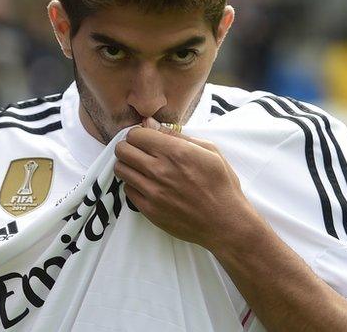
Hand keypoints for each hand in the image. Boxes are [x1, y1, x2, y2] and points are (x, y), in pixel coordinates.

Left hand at [113, 118, 259, 250]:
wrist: (225, 222)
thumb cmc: (221, 184)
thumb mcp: (209, 150)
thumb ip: (176, 135)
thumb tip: (151, 124)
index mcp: (175, 151)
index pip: (136, 134)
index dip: (139, 134)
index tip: (145, 139)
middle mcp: (159, 170)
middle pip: (122, 150)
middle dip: (128, 147)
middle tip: (138, 152)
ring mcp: (152, 191)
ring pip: (121, 169)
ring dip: (128, 165)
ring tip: (141, 168)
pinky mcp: (149, 209)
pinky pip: (127, 190)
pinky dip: (134, 185)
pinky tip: (147, 185)